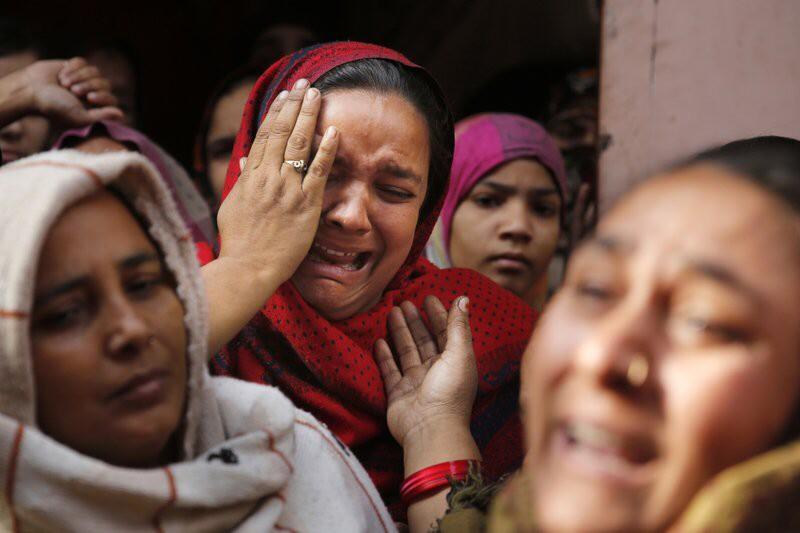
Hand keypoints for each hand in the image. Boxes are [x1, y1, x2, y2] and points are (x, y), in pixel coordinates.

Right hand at [24, 57, 122, 124]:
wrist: (32, 89)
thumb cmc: (55, 107)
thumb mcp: (80, 116)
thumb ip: (101, 116)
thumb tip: (122, 114)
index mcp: (94, 107)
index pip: (112, 98)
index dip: (104, 96)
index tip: (90, 98)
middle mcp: (90, 92)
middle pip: (105, 83)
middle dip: (89, 85)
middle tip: (72, 91)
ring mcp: (82, 78)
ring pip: (95, 71)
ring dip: (79, 76)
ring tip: (64, 83)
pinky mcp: (73, 66)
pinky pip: (82, 62)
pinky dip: (72, 67)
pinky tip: (62, 74)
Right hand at [216, 79, 338, 283]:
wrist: (249, 268)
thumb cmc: (239, 243)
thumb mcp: (232, 208)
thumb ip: (240, 183)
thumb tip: (243, 163)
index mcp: (249, 177)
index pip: (263, 136)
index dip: (275, 113)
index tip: (284, 95)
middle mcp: (267, 178)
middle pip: (281, 132)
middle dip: (294, 105)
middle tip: (305, 84)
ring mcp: (287, 189)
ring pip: (298, 144)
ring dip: (308, 116)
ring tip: (318, 95)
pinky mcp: (305, 204)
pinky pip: (318, 172)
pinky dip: (326, 150)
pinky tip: (335, 132)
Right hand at [375, 296, 477, 447]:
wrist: (430, 429)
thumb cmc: (449, 391)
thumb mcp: (459, 354)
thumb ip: (458, 326)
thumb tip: (464, 298)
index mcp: (454, 362)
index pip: (445, 332)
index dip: (439, 315)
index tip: (429, 297)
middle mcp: (435, 370)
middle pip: (424, 340)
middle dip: (416, 320)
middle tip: (405, 301)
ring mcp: (416, 382)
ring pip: (406, 352)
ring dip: (400, 332)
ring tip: (391, 312)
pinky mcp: (398, 393)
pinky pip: (390, 370)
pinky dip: (385, 356)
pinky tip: (379, 341)